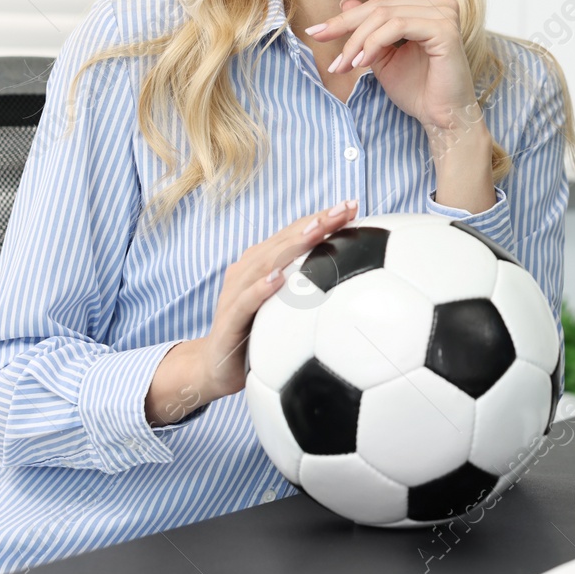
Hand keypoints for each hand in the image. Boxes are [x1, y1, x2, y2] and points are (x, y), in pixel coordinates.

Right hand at [146, 200, 358, 425]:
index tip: (353, 206)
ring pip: (266, 262)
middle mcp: (250, 270)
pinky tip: (277, 279)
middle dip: (316, 222)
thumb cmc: (257, 333)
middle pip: (286, 240)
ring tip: (317, 231)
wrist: (216, 367)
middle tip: (345, 209)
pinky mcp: (229, 318)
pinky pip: (245, 301)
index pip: (297, 234)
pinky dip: (260, 288)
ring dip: (292, 246)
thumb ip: (312, 291)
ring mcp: (237, 291)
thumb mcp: (288, 310)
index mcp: (266, 263)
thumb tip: (358, 281)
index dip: (323, 218)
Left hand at [304, 0, 481, 136]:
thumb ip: (368, 30)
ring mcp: (443, 13)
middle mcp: (437, 3)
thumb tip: (346, 0)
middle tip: (317, 34)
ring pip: (383, 15)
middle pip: (378, 2)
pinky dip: (373, 44)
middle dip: (344, 21)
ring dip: (356, 40)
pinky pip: (397, 27)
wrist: (442, 119)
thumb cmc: (418, 90)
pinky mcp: (445, 28)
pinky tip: (362, 62)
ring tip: (343, 64)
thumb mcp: (382, 56)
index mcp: (424, 7)